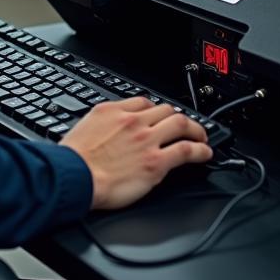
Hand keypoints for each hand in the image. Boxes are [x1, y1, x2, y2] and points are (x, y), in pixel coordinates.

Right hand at [60, 97, 211, 208]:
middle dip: (179, 116)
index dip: (156, 110)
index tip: (161, 117)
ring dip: (196, 129)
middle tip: (186, 125)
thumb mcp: (84, 126)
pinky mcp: (156, 162)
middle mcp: (133, 122)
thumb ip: (102, 123)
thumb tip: (108, 127)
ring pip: (181, 124)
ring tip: (202, 136)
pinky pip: (186, 150)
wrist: (75, 176)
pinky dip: (200, 150)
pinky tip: (205, 153)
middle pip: (166, 110)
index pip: (143, 102)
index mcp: (114, 111)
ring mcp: (147, 141)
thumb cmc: (75, 158)